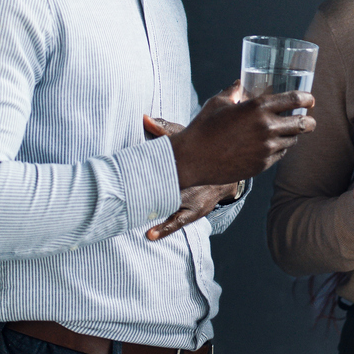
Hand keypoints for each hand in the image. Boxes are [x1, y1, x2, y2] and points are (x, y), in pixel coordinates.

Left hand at [142, 118, 239, 238]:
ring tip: (136, 216)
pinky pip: (179, 221)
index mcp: (186, 160)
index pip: (167, 160)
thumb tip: (144, 118)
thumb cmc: (199, 152)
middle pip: (168, 184)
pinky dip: (165, 227)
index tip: (131, 167)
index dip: (149, 163)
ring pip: (171, 205)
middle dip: (148, 189)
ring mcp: (193, 197)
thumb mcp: (186, 137)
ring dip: (154, 211)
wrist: (228, 171)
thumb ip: (164, 130)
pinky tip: (150, 234)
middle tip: (125, 195)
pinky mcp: (194, 211)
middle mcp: (191, 179)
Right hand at [150, 85, 313, 189]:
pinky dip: (280, 149)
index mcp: (257, 107)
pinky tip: (273, 145)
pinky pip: (279, 154)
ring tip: (289, 132)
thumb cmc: (203, 127)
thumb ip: (234, 91)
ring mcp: (266, 148)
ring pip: (292, 141)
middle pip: (302, 124)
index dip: (307, 99)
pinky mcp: (262, 165)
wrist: (192, 159)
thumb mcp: (218, 103)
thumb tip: (240, 83)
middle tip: (309, 120)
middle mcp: (266, 127)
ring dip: (293, 135)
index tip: (310, 100)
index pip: (294, 100)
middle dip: (309, 121)